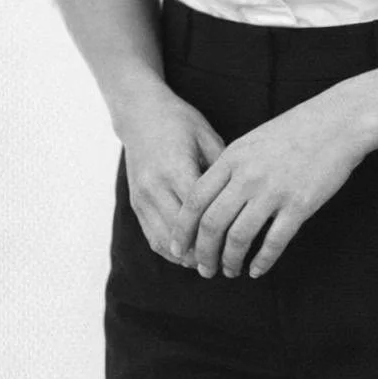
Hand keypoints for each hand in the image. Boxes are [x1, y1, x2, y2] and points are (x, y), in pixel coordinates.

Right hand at [117, 80, 226, 267]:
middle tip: (229, 264)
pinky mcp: (135, 203)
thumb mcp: (207, 136)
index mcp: (175, 168)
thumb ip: (221, 168)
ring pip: (164, 241)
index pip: (199, 213)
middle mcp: (154, 187)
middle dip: (204, 253)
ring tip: (211, 265)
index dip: (218, 234)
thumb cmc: (180, 121)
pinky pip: (152, 236)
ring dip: (186, 258)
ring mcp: (142, 197)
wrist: (140, 113)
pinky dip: (171, 251)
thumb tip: (242, 199)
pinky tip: (190, 256)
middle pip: (181, 233)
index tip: (239, 247)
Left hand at [167, 84, 371, 279]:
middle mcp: (248, 175)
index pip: (195, 200)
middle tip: (203, 269)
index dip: (182, 230)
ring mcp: (274, 191)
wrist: (338, 121)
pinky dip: (262, 261)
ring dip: (229, 261)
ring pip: (239, 237)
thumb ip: (231, 166)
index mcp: (233, 157)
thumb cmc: (296, 129)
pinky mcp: (299, 205)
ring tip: (229, 271)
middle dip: (203, 253)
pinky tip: (257, 270)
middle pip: (212, 223)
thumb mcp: (253, 140)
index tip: (178, 249)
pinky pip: (274, 242)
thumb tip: (209, 198)